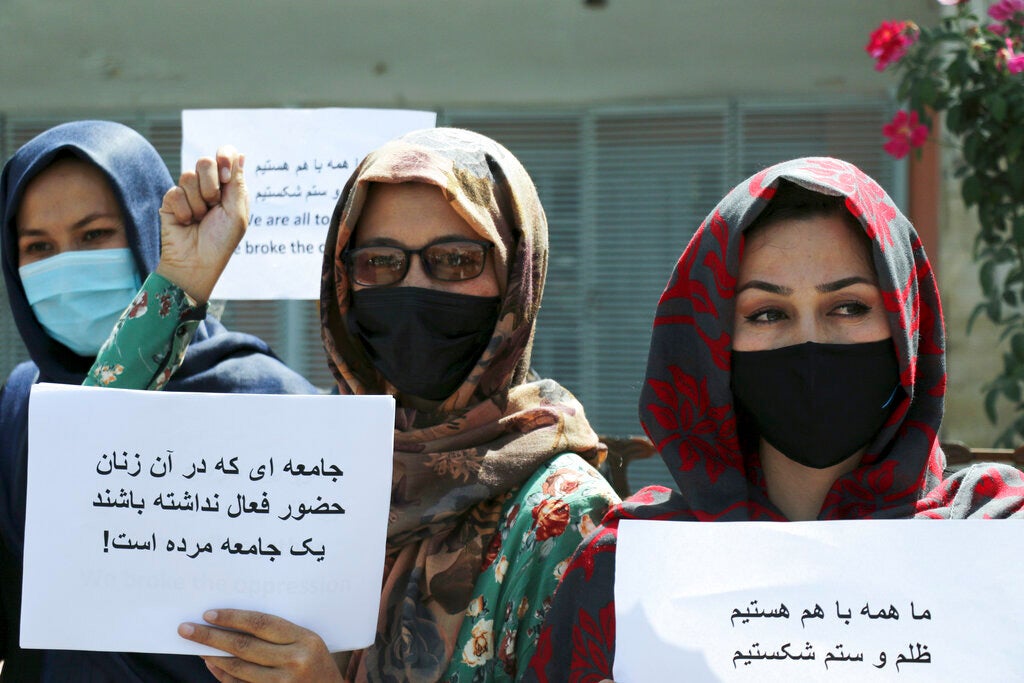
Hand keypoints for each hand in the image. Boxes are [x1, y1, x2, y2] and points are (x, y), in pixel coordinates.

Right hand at [156, 146, 246, 303]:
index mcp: (230, 187)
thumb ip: (236, 182)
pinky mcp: (171, 200)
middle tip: (213, 206)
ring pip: (188, 175)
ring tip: (200, 219)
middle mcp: (209, 186)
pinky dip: (184, 211)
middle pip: (205, 161)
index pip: (227, 155)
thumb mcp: (236, 212)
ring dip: (198, 203)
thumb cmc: (221, 241)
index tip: (226, 175)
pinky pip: (175, 192)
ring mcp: (189, 192)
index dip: (224, 157)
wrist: (196, 263)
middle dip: (211, 186)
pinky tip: (186, 223)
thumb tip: (241, 154)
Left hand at [178, 609, 342, 682]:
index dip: (232, 618)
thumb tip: (232, 624)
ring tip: (196, 646)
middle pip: (244, 646)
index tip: (208, 613)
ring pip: (239, 668)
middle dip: (212, 637)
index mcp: (305, 639)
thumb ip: (277, 634)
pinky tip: (212, 663)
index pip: (261, 624)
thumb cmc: (318, 664)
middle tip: (187, 629)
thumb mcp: (307, 643)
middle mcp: (295, 661)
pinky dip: (223, 674)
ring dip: (213, 656)